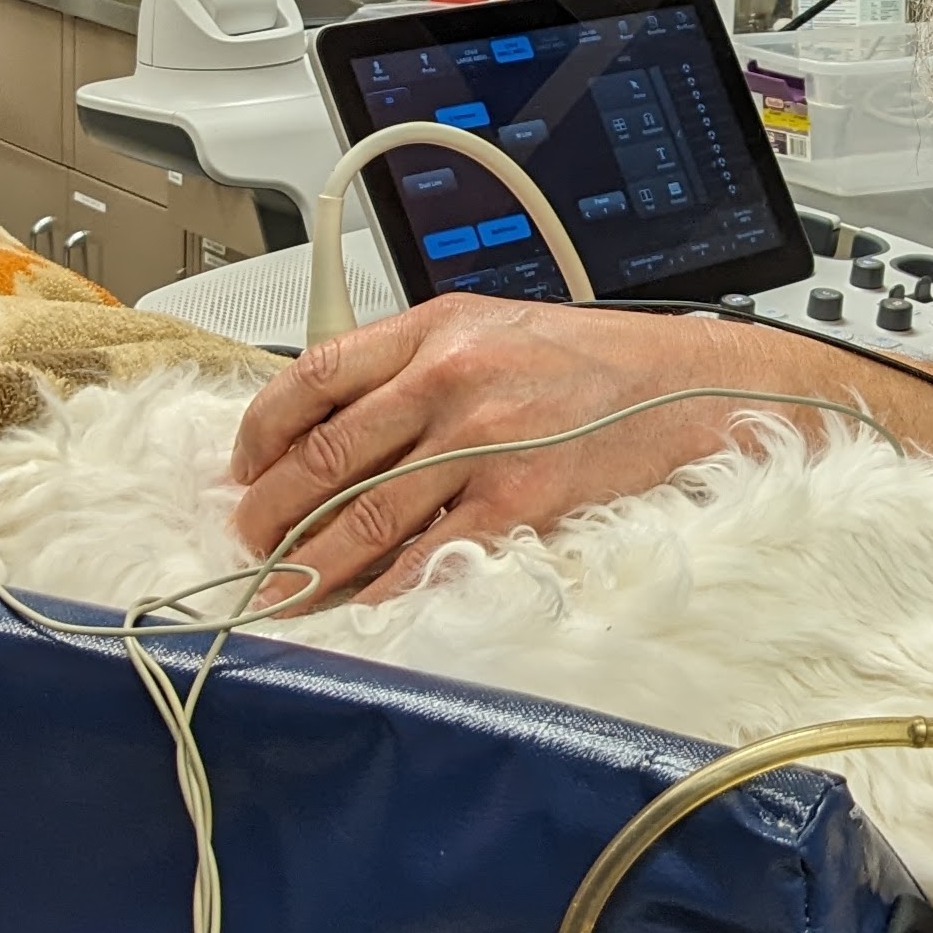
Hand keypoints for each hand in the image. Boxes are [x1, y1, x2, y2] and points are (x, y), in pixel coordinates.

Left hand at [228, 295, 773, 598]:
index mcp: (436, 328)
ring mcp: (483, 442)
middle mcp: (450, 379)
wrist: (687, 386)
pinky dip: (384, 588)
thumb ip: (417, 364)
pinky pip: (427, 556)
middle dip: (268, 512)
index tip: (246, 467)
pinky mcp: (519, 500)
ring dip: (309, 564)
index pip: (312, 375)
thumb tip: (335, 424)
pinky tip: (362, 604)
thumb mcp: (495, 328)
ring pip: (360, 517)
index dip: (261, 431)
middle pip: (322, 456)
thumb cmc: (595, 362)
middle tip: (250, 543)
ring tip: (283, 588)